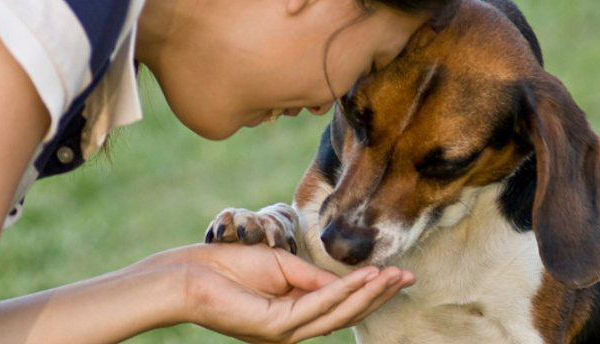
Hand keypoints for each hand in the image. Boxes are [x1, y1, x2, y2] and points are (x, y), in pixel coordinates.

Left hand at [151, 244, 413, 342]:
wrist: (190, 274)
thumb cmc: (230, 267)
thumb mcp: (281, 268)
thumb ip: (314, 278)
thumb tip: (348, 282)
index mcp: (293, 316)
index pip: (338, 305)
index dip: (368, 290)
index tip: (395, 272)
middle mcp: (293, 330)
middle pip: (345, 313)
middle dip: (378, 294)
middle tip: (409, 276)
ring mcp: (285, 332)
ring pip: (337, 312)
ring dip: (369, 293)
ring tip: (396, 276)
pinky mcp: (277, 327)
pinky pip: (319, 305)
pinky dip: (345, 290)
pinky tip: (367, 277)